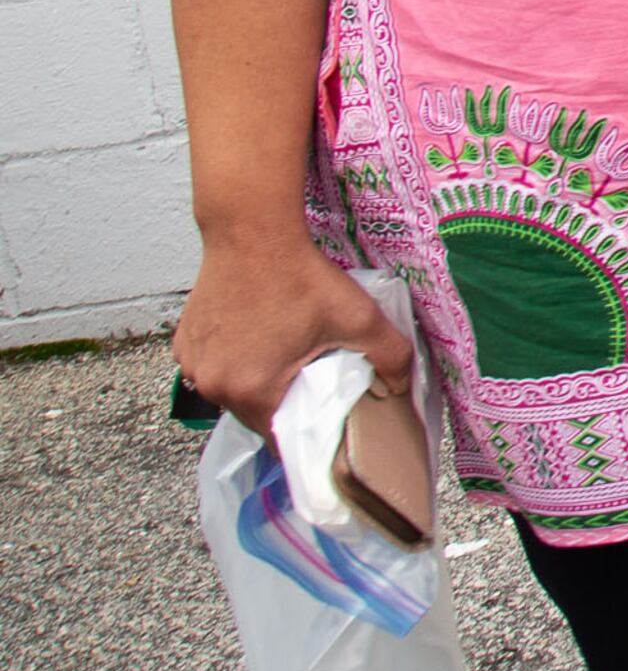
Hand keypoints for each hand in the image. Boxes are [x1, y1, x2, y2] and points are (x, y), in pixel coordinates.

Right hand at [174, 233, 408, 435]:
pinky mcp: (184, 342)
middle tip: (310, 382)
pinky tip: (258, 338)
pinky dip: (234, 361)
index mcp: (251, 390)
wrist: (253, 232)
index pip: (279, 438)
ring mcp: (192, 363)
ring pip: (231, 391)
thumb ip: (391, 357)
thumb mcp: (360, 318)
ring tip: (285, 357)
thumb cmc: (301, 276)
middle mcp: (212, 385)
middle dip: (283, 405)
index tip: (323, 422)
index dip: (305, 434)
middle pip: (254, 415)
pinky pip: (213, 367)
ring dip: (256, 382)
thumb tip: (400, 387)